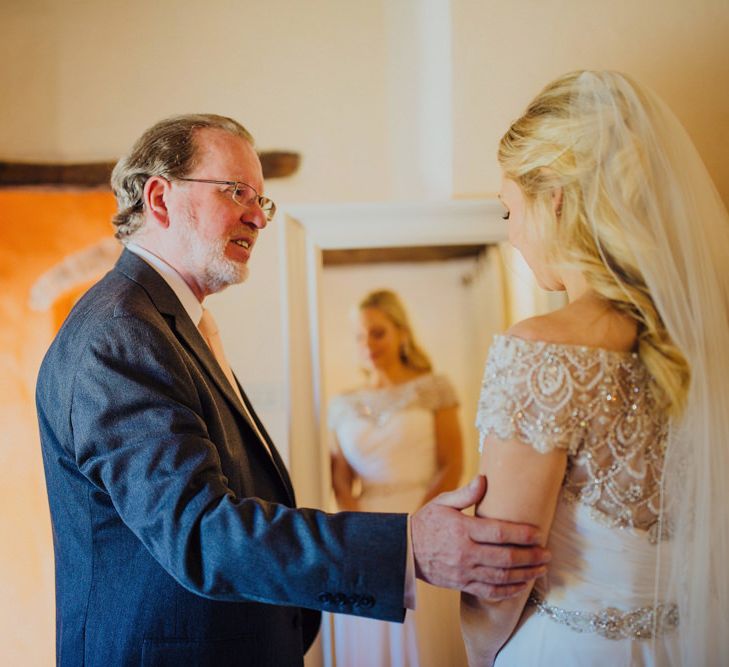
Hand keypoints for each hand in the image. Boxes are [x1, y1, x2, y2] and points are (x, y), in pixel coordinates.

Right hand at [411, 475, 549, 599]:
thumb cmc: (426, 523)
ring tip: (541, 569)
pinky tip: (522, 586)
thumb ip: (465, 494)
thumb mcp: (442, 503)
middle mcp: (465, 553)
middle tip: (547, 554)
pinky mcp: (462, 584)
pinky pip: (489, 591)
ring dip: (525, 574)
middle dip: (531, 557)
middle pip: (505, 557)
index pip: (499, 532)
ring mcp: (464, 571)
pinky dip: (508, 590)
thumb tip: (484, 479)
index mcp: (462, 529)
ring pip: (501, 577)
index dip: (522, 534)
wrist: (404, 549)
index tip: (538, 534)